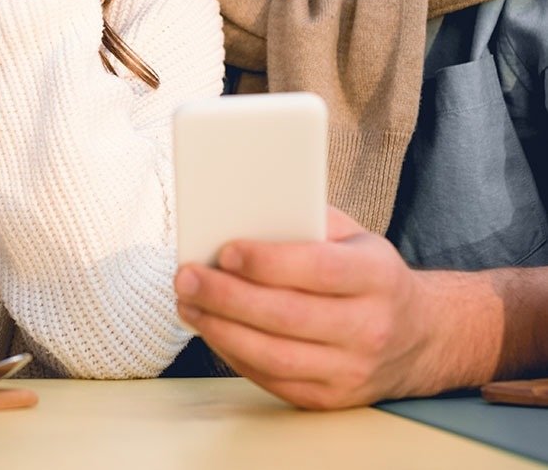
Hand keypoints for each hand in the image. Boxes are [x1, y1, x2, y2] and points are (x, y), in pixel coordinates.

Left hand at [175, 207, 448, 408]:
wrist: (421, 336)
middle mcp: (369, 328)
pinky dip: (234, 355)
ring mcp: (352, 371)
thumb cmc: (371, 275)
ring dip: (221, 330)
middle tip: (187, 277)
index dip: (268, 262)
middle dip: (227, 297)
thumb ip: (308, 222)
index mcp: (377, 277)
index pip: (318, 270)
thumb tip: (245, 211)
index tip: (226, 250)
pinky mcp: (332, 399)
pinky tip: (211, 330)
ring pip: (275, 356)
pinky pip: (273, 380)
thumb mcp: (356, 237)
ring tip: (188, 305)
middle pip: (287, 317)